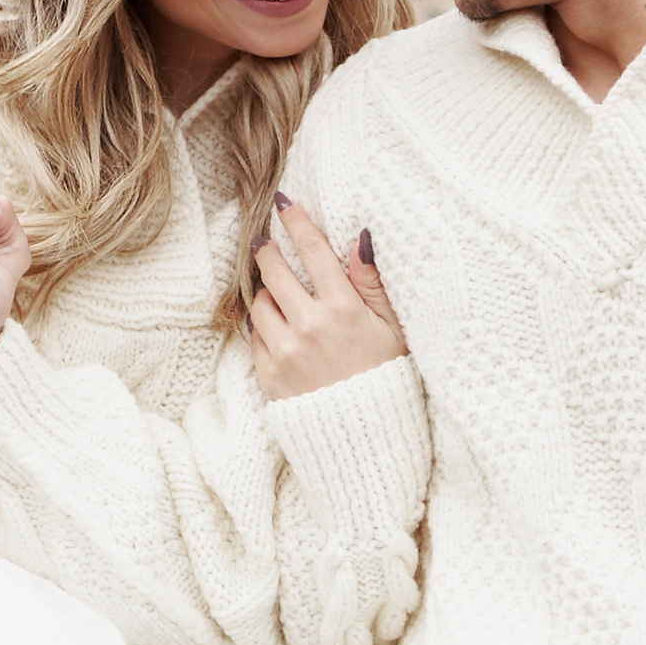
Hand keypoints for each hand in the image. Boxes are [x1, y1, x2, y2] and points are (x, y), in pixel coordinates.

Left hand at [248, 194, 404, 400]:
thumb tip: (358, 239)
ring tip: (279, 294)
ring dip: (266, 292)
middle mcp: (309, 327)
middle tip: (268, 243)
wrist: (365, 440)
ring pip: (258, 303)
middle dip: (268, 251)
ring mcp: (285, 352)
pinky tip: (277, 327)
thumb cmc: (385, 379)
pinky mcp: (269, 375)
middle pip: (274, 271)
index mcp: (343, 310)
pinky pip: (253, 337)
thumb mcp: (392, 330)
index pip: (313, 251)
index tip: (285, 204)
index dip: (296, 222)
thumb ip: (372, 284)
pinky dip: (261, 326)